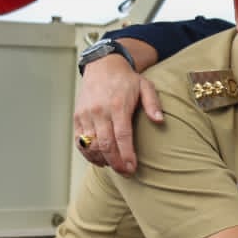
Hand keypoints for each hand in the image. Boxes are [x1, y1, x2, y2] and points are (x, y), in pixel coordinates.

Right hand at [73, 50, 161, 175]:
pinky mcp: (77, 117)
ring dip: (102, 159)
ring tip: (114, 166)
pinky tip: (99, 159)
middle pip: (105, 144)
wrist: (102, 65)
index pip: (122, 136)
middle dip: (116, 162)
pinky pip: (79, 141)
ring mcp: (86, 114)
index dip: (126, 155)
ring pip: (91, 145)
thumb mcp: (146, 86)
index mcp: (118, 105)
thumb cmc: (126, 79)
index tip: (132, 168)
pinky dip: (88, 153)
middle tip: (126, 172)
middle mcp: (99, 111)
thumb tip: (159, 121)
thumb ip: (153, 104)